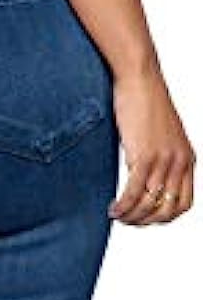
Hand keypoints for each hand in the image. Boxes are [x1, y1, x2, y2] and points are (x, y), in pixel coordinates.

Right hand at [108, 60, 195, 225]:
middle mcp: (179, 161)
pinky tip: (112, 208)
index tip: (146, 216)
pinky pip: (133, 193)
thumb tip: (145, 182)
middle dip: (146, 221)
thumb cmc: (145, 102)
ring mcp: (163, 160)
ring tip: (117, 215)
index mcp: (187, 158)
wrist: (139, 78)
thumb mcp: (161, 137)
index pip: (184, 204)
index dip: (164, 217)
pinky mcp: (145, 155)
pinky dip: (122, 207)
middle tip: (128, 220)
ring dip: (131, 217)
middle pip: (166, 210)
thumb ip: (161, 159)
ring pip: (148, 204)